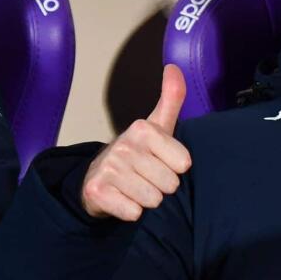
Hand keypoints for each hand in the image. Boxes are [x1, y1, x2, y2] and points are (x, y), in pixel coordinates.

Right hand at [81, 64, 190, 220]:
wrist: (98, 178)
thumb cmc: (138, 152)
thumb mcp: (157, 125)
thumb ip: (171, 98)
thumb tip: (174, 66)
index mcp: (143, 129)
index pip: (184, 164)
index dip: (175, 168)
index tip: (161, 161)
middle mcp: (124, 146)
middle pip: (170, 184)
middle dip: (162, 185)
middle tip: (147, 176)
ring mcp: (108, 169)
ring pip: (153, 199)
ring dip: (147, 199)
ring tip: (135, 187)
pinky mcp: (97, 192)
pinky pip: (133, 213)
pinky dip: (131, 212)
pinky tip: (123, 199)